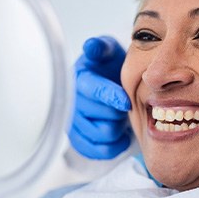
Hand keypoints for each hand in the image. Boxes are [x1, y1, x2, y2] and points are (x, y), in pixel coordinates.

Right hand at [68, 36, 130, 158]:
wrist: (106, 82)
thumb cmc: (108, 66)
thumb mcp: (107, 50)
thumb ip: (101, 47)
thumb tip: (91, 46)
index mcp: (79, 79)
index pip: (94, 91)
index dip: (111, 97)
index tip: (126, 102)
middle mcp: (72, 103)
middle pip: (103, 116)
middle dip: (120, 111)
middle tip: (126, 104)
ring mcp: (73, 124)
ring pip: (104, 134)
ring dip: (118, 127)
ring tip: (120, 116)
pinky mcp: (78, 140)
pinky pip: (98, 151)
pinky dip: (114, 145)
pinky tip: (120, 133)